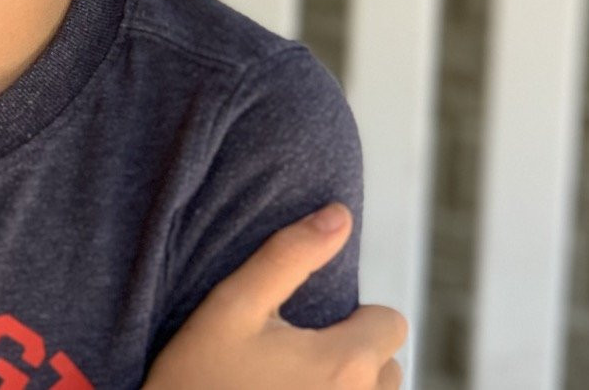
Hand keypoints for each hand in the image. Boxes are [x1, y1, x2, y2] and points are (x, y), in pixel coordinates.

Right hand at [142, 203, 406, 388]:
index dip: (354, 317)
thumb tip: (338, 216)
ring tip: (293, 385)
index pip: (390, 322)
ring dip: (349, 388)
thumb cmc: (197, 380)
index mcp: (345, 363)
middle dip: (355, 355)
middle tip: (296, 357)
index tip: (310, 326)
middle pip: (388, 365)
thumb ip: (287, 256)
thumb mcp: (231, 306)